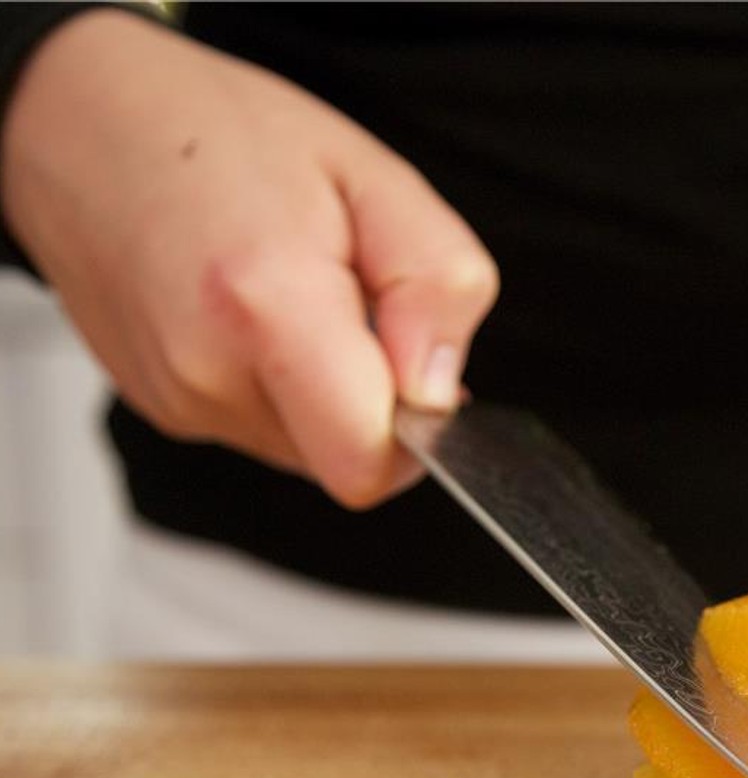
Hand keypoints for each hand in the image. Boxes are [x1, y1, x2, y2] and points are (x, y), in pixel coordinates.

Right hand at [0, 10, 497, 506]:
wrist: (84, 121)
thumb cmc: (224, 136)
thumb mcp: (375, 178)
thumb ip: (437, 285)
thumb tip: (440, 389)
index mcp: (268, 307)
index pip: (367, 464)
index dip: (417, 432)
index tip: (419, 369)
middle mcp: (207, 373)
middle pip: (343, 460)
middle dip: (375, 400)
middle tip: (353, 303)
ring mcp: (177, 400)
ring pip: (306, 448)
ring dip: (328, 390)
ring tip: (296, 294)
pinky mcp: (164, 408)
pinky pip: (263, 427)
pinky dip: (282, 384)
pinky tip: (256, 313)